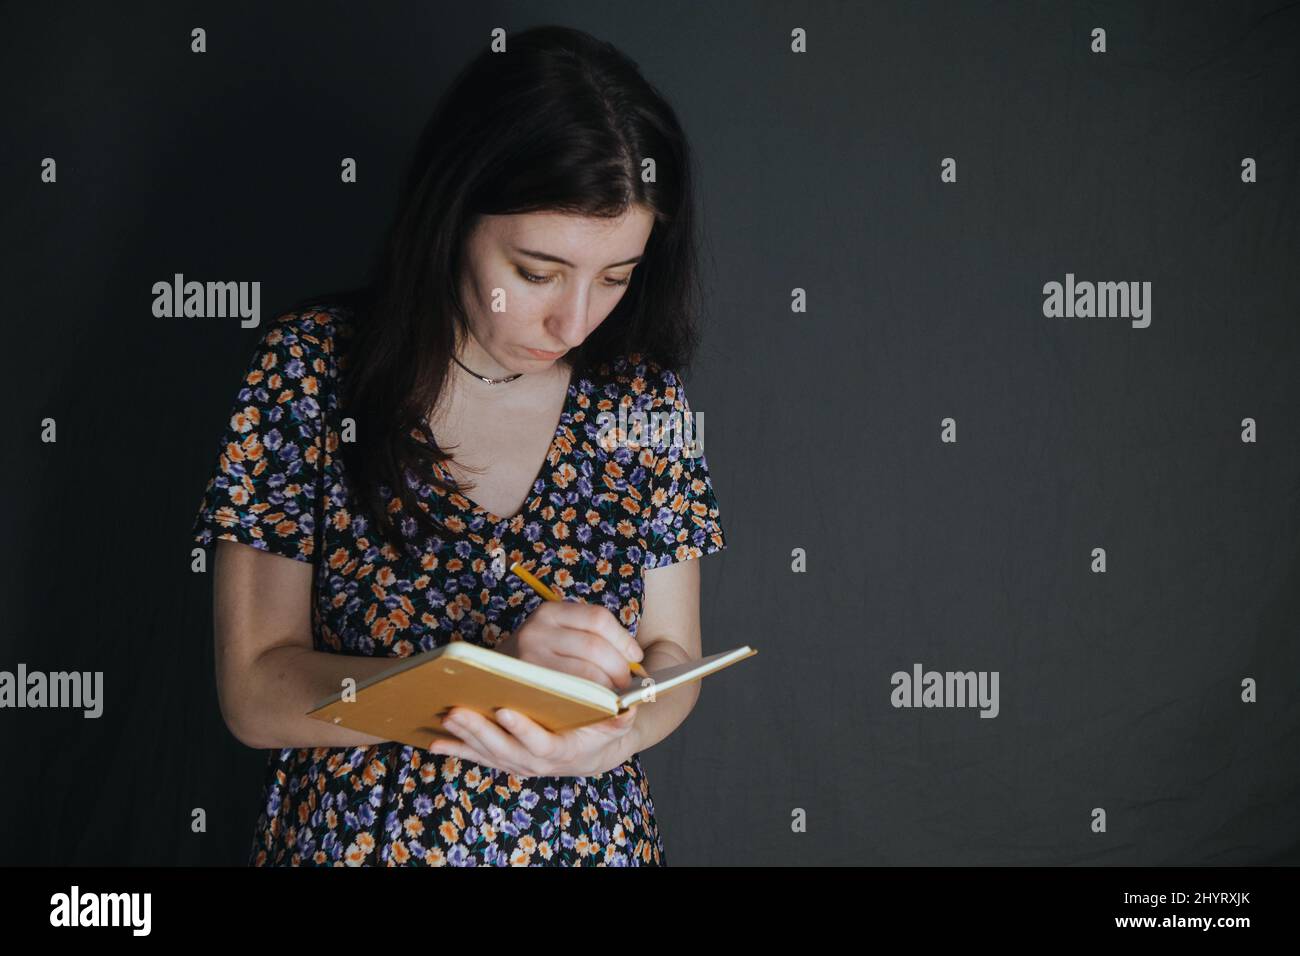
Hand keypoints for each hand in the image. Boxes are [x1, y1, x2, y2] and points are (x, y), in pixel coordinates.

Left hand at [428, 704, 640, 777]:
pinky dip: (456, 750)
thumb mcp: (616, 725)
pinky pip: (476, 756)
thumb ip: (620, 719)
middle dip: (478, 731)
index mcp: (561, 752)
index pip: (541, 745)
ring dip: (464, 737)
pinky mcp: (501, 757)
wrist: (590, 750)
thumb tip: (627, 710)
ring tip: (446, 716)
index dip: (523, 731)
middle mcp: (535, 763)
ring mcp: (515, 762)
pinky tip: (433, 741)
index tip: (506, 711)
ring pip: (485, 753)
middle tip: (457, 712)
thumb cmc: (600, 730)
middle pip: (503, 750)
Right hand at [493, 598, 644, 691]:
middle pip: (595, 647)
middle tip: (626, 685)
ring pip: (585, 673)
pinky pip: (570, 694)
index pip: (598, 619)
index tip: (635, 657)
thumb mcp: (559, 638)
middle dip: (619, 669)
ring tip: (613, 696)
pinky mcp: (526, 688)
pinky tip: (596, 705)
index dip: (623, 640)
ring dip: (607, 688)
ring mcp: (528, 659)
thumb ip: (592, 640)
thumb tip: (637, 659)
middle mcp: (535, 630)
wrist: (490, 681)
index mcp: (549, 611)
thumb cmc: (539, 660)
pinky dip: (590, 701)